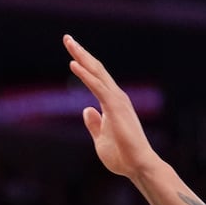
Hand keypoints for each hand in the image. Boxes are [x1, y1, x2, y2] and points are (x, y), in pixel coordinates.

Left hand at [64, 34, 159, 178]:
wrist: (138, 166)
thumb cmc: (122, 155)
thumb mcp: (101, 138)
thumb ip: (94, 123)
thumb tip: (86, 109)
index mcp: (112, 103)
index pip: (95, 78)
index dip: (83, 63)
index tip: (71, 51)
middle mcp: (116, 97)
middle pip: (96, 69)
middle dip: (81, 53)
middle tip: (67, 38)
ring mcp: (117, 101)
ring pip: (97, 73)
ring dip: (82, 57)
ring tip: (69, 42)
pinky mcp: (115, 108)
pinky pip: (97, 87)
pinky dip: (85, 75)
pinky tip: (74, 64)